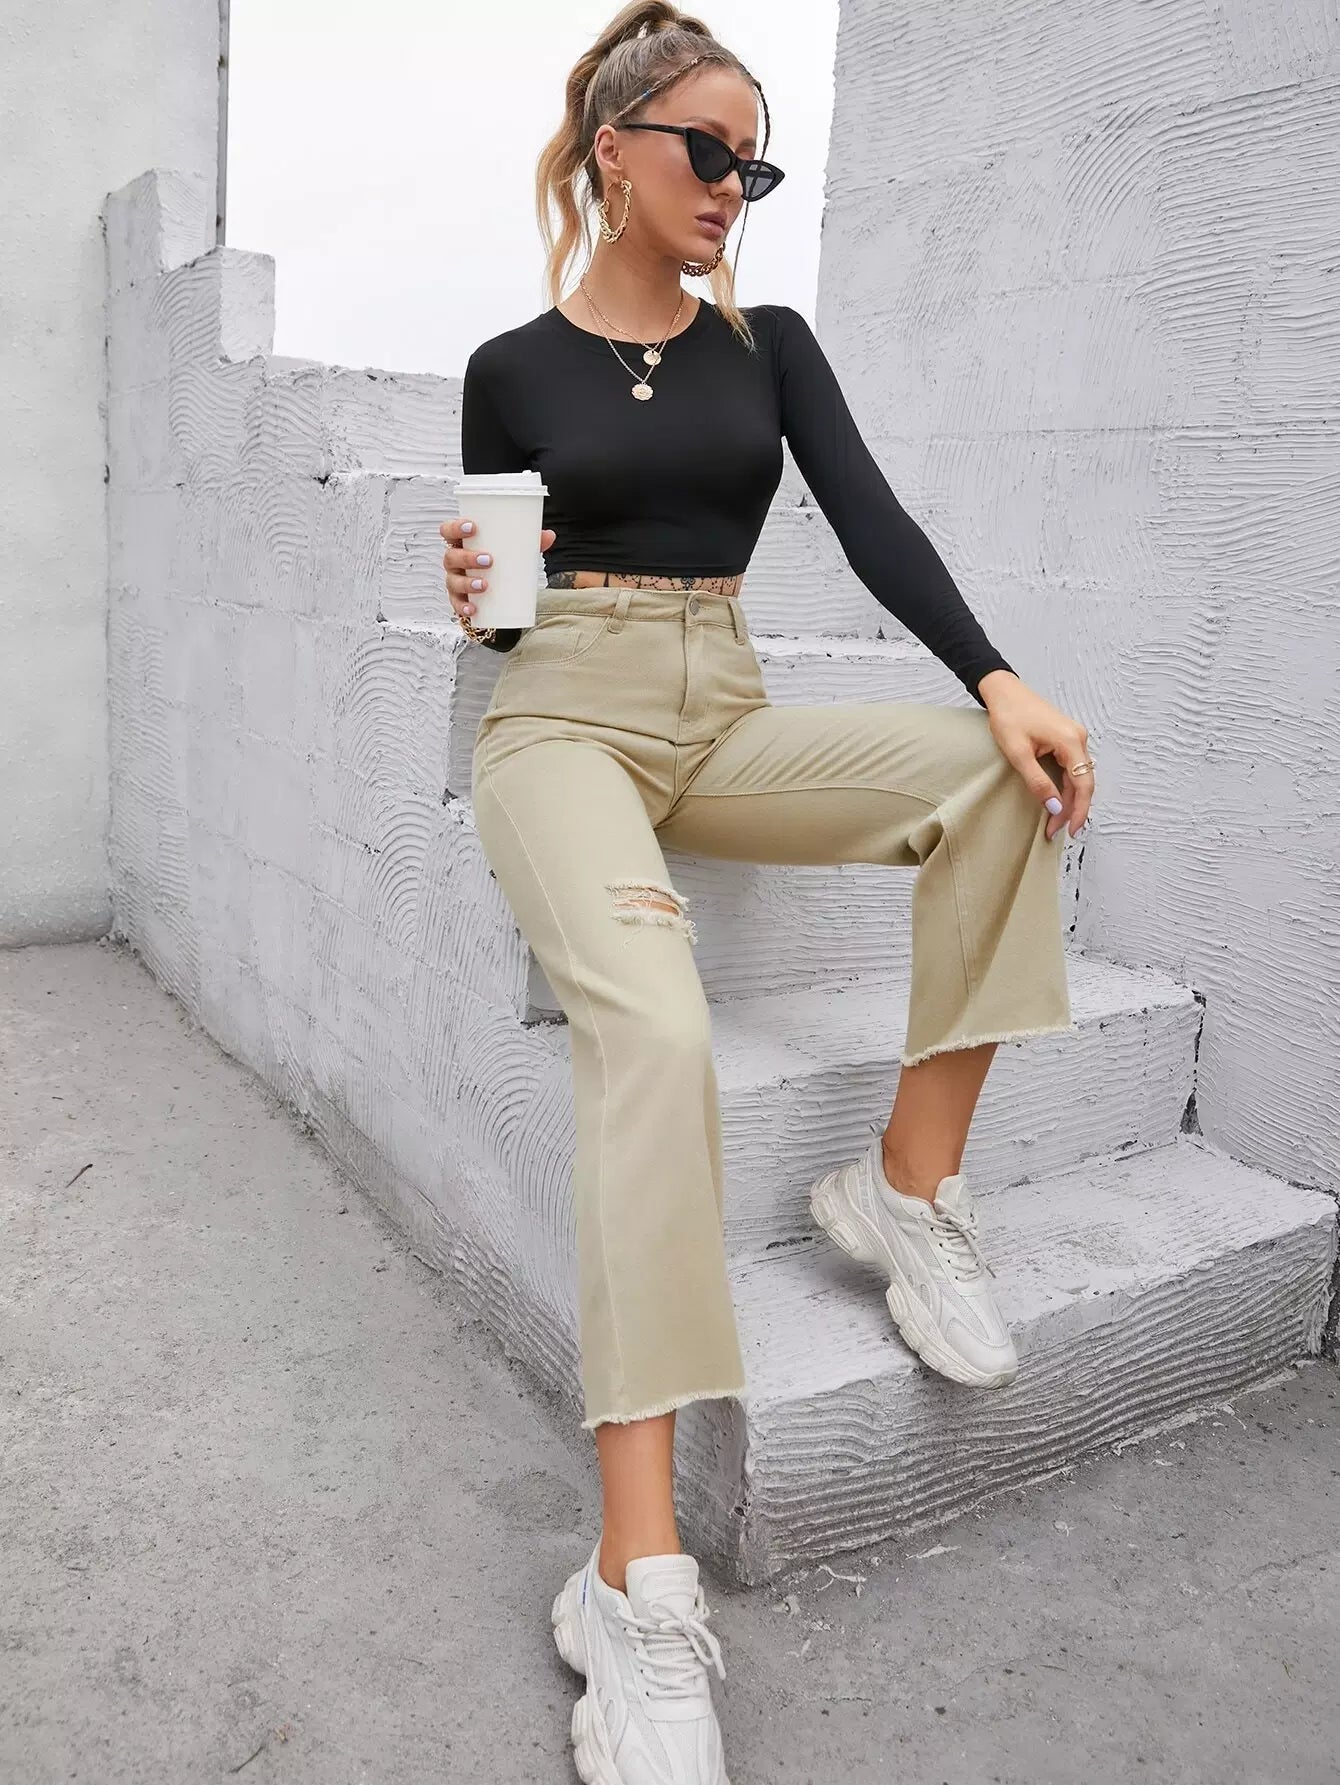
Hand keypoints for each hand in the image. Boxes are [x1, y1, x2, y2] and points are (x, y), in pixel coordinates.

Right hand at [439, 517, 557, 623]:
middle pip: (451, 556)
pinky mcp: (459, 600)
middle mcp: (454, 561)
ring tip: (484, 584)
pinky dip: (464, 607)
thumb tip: (549, 536)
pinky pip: (457, 604)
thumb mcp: (511, 550)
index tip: (473, 527)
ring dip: (467, 582)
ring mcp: (454, 581)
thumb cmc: (497, 562)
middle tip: (489, 560)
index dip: (455, 527)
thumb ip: (529, 542)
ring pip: (453, 580)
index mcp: (462, 543)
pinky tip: (473, 608)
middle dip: (467, 557)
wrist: (493, 591)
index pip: (448, 531)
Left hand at [977, 670, 1093, 840]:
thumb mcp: (1018, 754)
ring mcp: (1074, 737)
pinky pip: (1072, 768)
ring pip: (1078, 777)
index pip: (1083, 784)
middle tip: (1054, 830)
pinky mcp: (1066, 738)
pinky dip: (1065, 786)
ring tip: (1053, 821)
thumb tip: (1055, 808)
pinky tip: (1056, 800)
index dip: (1079, 811)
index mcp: (1071, 741)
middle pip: (1083, 783)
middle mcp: (1079, 739)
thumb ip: (1038, 782)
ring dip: (1068, 800)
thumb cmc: (1008, 717)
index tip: (1071, 831)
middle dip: (1071, 809)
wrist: (1003, 691)